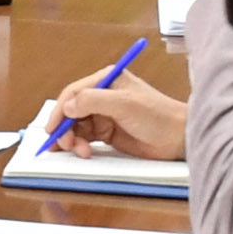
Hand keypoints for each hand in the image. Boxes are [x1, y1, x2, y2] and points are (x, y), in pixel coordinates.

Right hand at [50, 70, 187, 158]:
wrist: (179, 138)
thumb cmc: (157, 116)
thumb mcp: (124, 104)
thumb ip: (93, 101)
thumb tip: (67, 106)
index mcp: (106, 81)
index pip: (74, 93)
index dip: (60, 111)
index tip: (53, 129)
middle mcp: (103, 95)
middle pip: (72, 110)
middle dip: (64, 128)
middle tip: (64, 145)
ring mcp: (105, 114)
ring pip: (76, 126)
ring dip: (72, 139)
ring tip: (80, 151)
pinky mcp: (109, 132)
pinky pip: (86, 137)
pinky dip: (81, 145)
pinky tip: (86, 152)